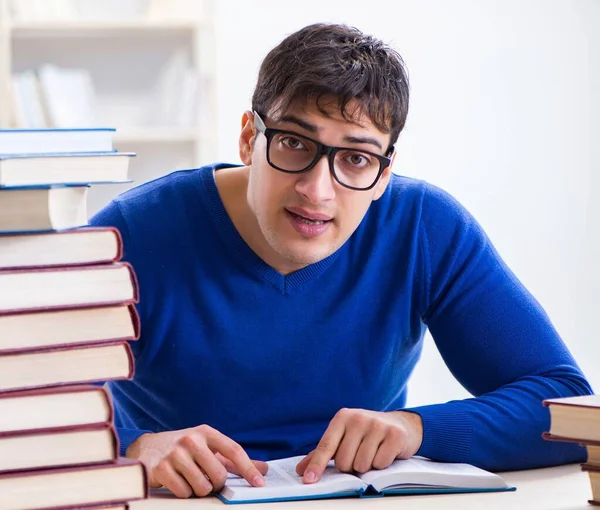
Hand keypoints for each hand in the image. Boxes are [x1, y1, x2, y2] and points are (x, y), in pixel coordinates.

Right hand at [126, 425, 268, 497]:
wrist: (147, 447)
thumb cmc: (184, 449)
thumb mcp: (207, 447)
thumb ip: (233, 459)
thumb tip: (263, 470)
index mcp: (206, 432)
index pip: (233, 450)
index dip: (248, 468)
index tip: (259, 483)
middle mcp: (191, 440)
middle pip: (218, 475)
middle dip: (216, 484)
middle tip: (208, 480)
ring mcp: (174, 454)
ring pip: (202, 487)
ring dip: (199, 490)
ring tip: (191, 480)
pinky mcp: (160, 469)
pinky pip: (183, 493)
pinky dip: (184, 493)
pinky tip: (178, 482)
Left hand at [296, 409, 422, 483]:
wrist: (400, 423)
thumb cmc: (366, 433)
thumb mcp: (344, 437)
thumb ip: (322, 453)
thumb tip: (301, 470)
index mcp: (342, 417)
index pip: (326, 446)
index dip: (317, 465)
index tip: (308, 480)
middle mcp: (358, 418)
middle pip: (344, 461)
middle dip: (350, 466)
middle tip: (359, 455)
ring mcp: (377, 425)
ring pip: (361, 465)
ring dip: (366, 466)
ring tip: (372, 453)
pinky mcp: (394, 435)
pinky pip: (380, 463)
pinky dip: (381, 464)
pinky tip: (385, 452)